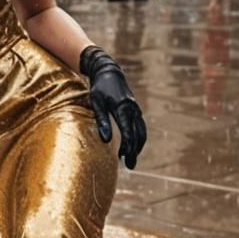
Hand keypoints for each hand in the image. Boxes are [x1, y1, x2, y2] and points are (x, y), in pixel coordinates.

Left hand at [80, 46, 146, 169]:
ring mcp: (136, 109)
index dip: (127, 146)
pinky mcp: (135, 110)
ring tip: (131, 160)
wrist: (109, 72)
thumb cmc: (99, 88)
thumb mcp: (96, 103)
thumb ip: (102, 121)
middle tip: (129, 165)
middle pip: (137, 135)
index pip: (128, 132)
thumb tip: (105, 140)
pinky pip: (141, 127)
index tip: (122, 157)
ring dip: (138, 146)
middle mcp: (132, 109)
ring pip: (142, 132)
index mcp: (123, 108)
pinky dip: (139, 138)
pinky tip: (133, 147)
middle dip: (134, 151)